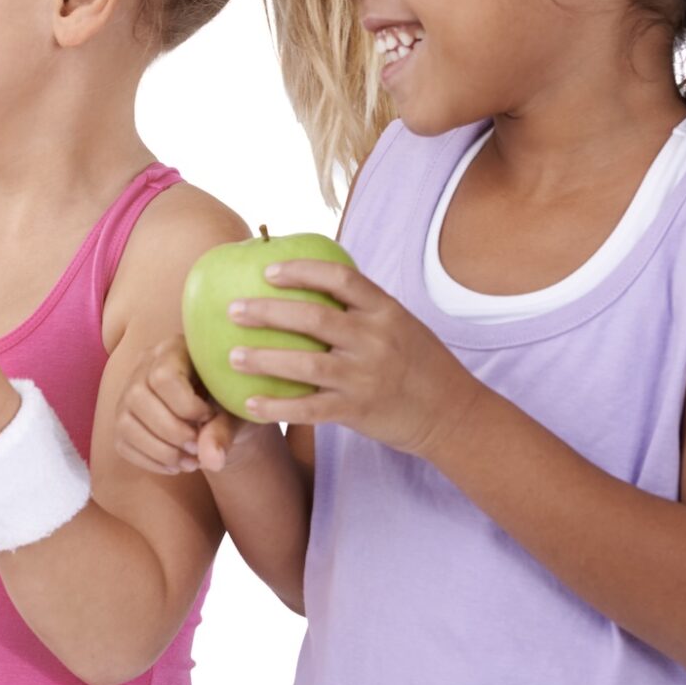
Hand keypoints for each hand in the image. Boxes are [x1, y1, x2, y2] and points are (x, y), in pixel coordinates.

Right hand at [114, 335, 278, 473]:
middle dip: (171, 431)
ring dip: (160, 450)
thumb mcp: (235, 410)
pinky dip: (150, 461)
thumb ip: (225, 431)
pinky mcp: (123, 420)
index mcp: (174, 349)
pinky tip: (176, 465)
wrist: (218, 415)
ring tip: (191, 461)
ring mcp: (128, 394)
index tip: (209, 417)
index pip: (163, 376)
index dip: (186, 405)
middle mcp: (143, 366)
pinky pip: (123, 443)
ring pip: (126, 423)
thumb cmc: (229, 402)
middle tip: (198, 446)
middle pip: (138, 397)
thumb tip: (211, 461)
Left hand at [228, 259, 481, 456]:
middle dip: (268, 311)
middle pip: (314, 317)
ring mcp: (367, 375)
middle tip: (233, 309)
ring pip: (306, 363)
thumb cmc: (419, 365)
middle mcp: (376, 339)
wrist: (453, 414)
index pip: (341, 278)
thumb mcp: (400, 325)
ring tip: (232, 356)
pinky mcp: (359, 409)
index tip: (268, 271)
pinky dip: (278, 407)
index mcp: (386, 311)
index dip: (301, 270)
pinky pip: (310, 409)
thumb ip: (362, 309)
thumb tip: (311, 285)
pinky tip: (250, 404)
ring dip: (264, 359)